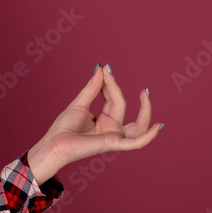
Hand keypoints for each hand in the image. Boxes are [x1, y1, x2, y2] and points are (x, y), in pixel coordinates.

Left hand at [26, 63, 162, 184]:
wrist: (53, 144)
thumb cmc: (63, 128)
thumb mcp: (79, 104)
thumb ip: (92, 88)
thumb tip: (101, 70)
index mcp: (104, 120)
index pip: (113, 99)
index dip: (109, 83)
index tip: (105, 68)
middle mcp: (111, 128)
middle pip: (121, 105)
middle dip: (115, 88)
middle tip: (108, 71)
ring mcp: (113, 136)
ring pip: (137, 125)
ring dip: (145, 110)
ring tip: (145, 93)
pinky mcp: (112, 144)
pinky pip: (135, 143)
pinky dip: (148, 137)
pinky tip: (158, 126)